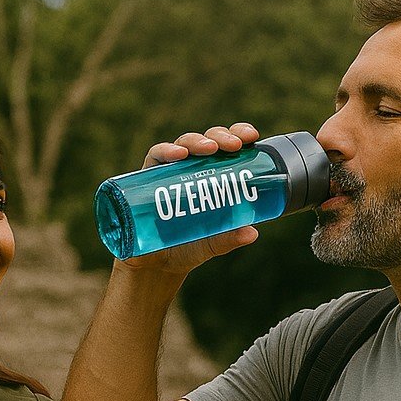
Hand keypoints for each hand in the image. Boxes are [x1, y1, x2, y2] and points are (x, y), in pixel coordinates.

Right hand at [117, 122, 261, 277]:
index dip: (237, 134)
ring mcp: (169, 172)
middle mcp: (191, 169)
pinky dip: (166, 152)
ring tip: (209, 148)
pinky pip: (155, 157)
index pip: (226, 147)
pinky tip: (178, 155)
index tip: (251, 136)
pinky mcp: (147, 178)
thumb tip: (252, 232)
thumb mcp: (213, 243)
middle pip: (207, 141)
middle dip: (221, 137)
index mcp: (212, 176)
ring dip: (196, 141)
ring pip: (183, 144)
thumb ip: (230, 238)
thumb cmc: (188, 248)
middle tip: (234, 145)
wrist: (155, 266)